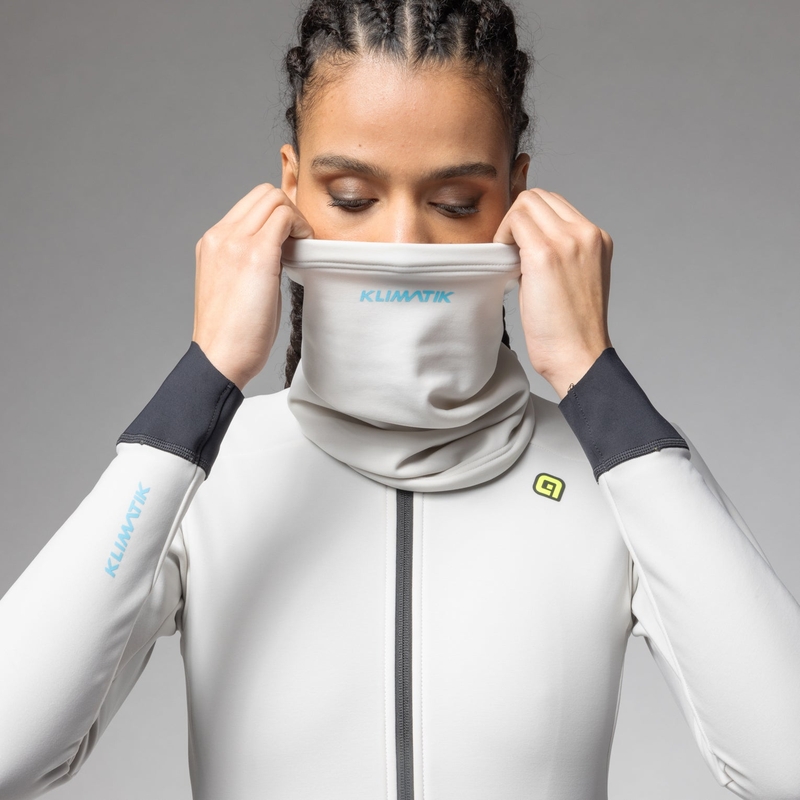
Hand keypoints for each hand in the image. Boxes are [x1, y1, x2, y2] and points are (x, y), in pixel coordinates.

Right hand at [192, 183, 313, 390]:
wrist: (219, 357)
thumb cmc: (232, 333)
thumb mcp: (236, 286)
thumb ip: (253, 261)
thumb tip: (281, 250)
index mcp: (213, 243)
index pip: (249, 204)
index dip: (277, 214)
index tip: (291, 238)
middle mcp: (220, 236)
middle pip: (263, 193)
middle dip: (289, 210)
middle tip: (301, 239)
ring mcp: (235, 242)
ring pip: (274, 198)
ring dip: (295, 217)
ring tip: (302, 245)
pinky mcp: (255, 255)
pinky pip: (284, 218)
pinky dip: (301, 227)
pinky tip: (306, 248)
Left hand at [493, 188, 612, 399]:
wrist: (578, 355)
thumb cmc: (571, 327)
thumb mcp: (575, 278)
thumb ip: (559, 251)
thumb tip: (525, 239)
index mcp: (597, 238)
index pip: (556, 204)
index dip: (531, 220)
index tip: (521, 246)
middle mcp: (586, 234)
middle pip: (540, 196)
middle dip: (519, 218)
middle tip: (511, 250)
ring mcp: (568, 241)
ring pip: (527, 202)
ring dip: (511, 225)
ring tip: (510, 258)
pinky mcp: (546, 254)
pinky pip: (516, 222)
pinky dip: (504, 236)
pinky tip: (507, 264)